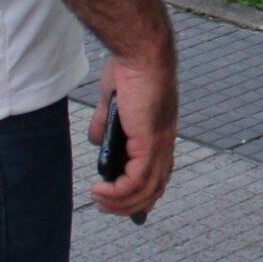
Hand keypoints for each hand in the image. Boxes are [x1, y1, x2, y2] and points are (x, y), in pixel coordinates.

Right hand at [90, 54, 177, 215]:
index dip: (145, 193)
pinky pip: (137, 179)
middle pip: (154, 188)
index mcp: (160, 134)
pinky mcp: (150, 143)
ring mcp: (160, 144)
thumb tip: (97, 141)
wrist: (140, 55)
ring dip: (120, 202)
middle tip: (104, 207)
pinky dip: (118, 191)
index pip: (158, 173)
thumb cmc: (130, 71)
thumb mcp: (113, 104)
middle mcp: (165, 143)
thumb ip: (106, 124)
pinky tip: (100, 190)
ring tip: (98, 201)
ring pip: (146, 189)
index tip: (126, 205)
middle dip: (129, 204)